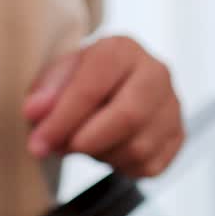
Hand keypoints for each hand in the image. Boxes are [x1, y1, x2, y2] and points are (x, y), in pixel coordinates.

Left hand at [23, 36, 183, 177]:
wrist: (116, 87)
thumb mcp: (60, 74)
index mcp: (123, 50)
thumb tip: (36, 111)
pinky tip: (108, 149)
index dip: (62, 119)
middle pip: (128, 117)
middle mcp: (155, 73)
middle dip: (86, 141)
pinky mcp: (178, 136)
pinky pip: (149, 166)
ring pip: (138, 148)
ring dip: (101, 155)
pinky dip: (121, 166)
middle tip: (60, 149)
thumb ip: (47, 90)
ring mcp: (172, 106)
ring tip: (84, 143)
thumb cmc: (86, 79)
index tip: (38, 143)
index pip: (94, 85)